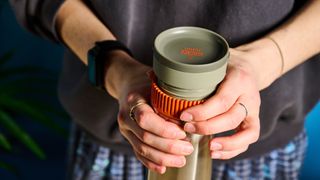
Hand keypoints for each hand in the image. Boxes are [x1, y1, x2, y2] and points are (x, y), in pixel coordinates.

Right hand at [108, 52, 193, 173]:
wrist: (127, 84)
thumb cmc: (146, 81)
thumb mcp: (156, 79)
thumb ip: (170, 88)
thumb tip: (193, 99)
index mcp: (133, 100)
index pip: (146, 119)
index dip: (164, 129)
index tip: (182, 133)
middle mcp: (126, 117)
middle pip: (145, 138)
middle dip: (168, 147)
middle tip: (188, 149)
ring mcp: (126, 129)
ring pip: (142, 149)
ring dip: (163, 158)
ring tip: (181, 160)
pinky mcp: (129, 138)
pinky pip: (138, 153)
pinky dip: (151, 162)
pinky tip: (163, 168)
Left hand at [180, 48, 260, 159]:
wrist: (249, 65)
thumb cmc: (224, 64)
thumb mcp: (209, 61)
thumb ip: (185, 70)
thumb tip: (151, 76)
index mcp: (238, 78)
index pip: (222, 100)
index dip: (202, 112)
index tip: (183, 116)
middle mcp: (249, 94)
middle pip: (231, 117)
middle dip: (207, 127)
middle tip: (187, 128)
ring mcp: (255, 108)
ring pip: (246, 131)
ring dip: (225, 143)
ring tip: (206, 147)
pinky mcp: (255, 119)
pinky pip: (250, 138)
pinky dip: (234, 149)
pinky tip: (215, 152)